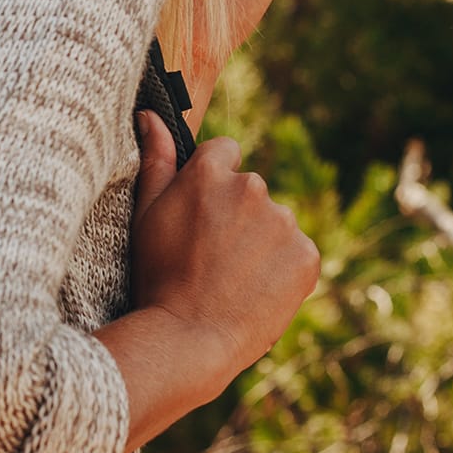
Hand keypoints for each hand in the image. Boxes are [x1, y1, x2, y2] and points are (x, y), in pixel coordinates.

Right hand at [98, 113, 318, 449]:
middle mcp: (252, 187)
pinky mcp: (307, 256)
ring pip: (276, 224)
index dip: (212, 185)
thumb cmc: (158, 275)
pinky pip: (298, 254)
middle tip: (212, 258)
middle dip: (238, 216)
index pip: (225, 153)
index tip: (202, 218)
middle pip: (251, 191)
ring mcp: (283, 222)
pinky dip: (284, 271)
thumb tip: (151, 114)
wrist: (189, 338)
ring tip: (232, 280)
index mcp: (212, 172)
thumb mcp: (145, 213)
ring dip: (261, 243)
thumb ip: (155, 158)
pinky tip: (256, 292)